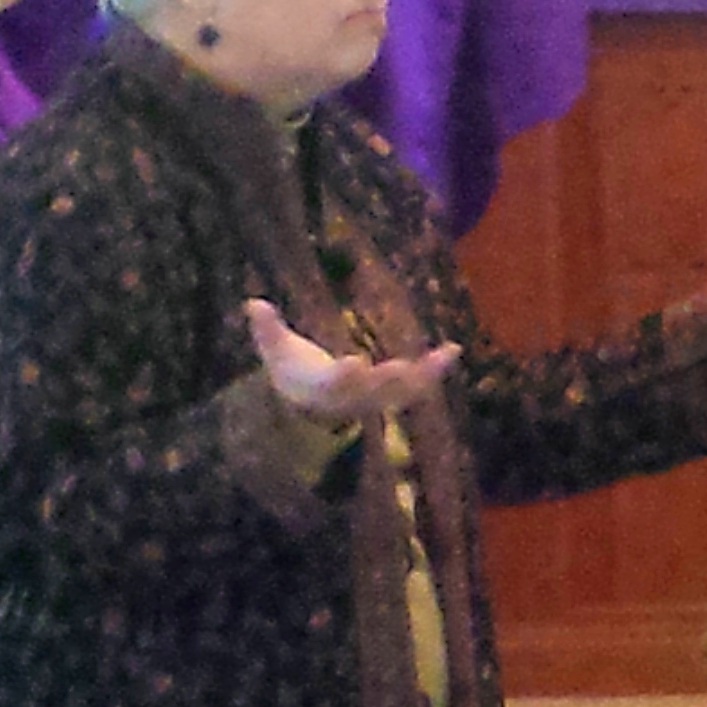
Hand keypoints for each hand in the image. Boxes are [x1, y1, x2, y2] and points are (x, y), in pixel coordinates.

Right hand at [243, 298, 460, 423]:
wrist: (309, 404)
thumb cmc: (292, 370)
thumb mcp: (276, 351)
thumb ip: (267, 329)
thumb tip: (253, 302)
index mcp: (321, 388)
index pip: (334, 384)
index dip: (345, 375)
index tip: (355, 362)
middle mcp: (352, 397)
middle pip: (372, 391)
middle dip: (387, 379)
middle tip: (402, 367)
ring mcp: (374, 397)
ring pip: (402, 391)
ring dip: (424, 375)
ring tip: (447, 356)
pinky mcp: (391, 391)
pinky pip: (417, 383)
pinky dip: (435, 370)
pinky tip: (453, 351)